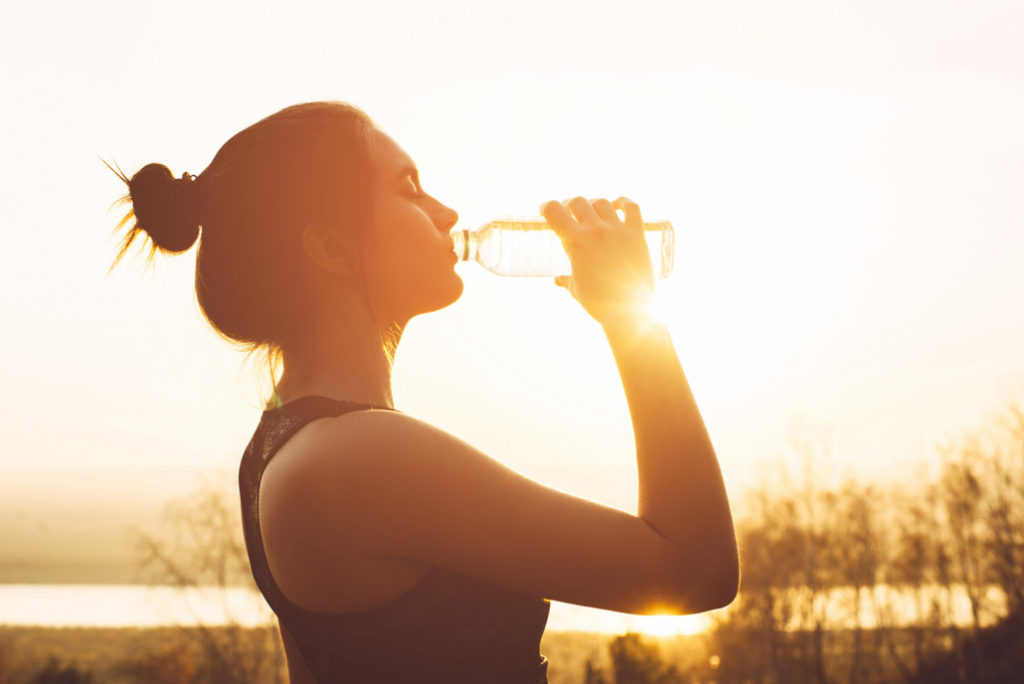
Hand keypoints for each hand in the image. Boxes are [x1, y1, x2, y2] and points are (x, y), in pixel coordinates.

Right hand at [540, 196, 655, 325]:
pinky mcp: (637, 235)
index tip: (546, 210)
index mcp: (575, 242)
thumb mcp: (576, 290)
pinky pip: (632, 208)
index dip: (547, 207)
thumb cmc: (598, 303)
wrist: (628, 312)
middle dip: (570, 205)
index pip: (554, 211)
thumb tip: (558, 280)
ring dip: (593, 204)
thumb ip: (566, 281)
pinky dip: (624, 202)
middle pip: (578, 202)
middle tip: (569, 212)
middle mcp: (595, 231)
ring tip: (592, 212)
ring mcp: (617, 231)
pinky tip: (618, 205)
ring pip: (602, 203)